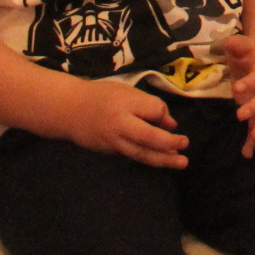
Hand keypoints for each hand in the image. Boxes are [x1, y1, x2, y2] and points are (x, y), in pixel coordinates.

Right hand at [69, 80, 187, 167]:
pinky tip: (162, 159)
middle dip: (169, 142)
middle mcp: (118, 125)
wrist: (68, 109)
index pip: (154, 110)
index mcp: (124, 104)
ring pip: (141, 153)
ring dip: (163, 159)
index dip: (162, 114)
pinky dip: (148, 157)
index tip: (162, 115)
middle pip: (148, 137)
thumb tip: (171, 124)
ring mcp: (112, 142)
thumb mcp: (126, 92)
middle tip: (186, 144)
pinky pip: (132, 155)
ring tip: (181, 162)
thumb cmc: (101, 95)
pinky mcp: (109, 152)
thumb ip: (149, 105)